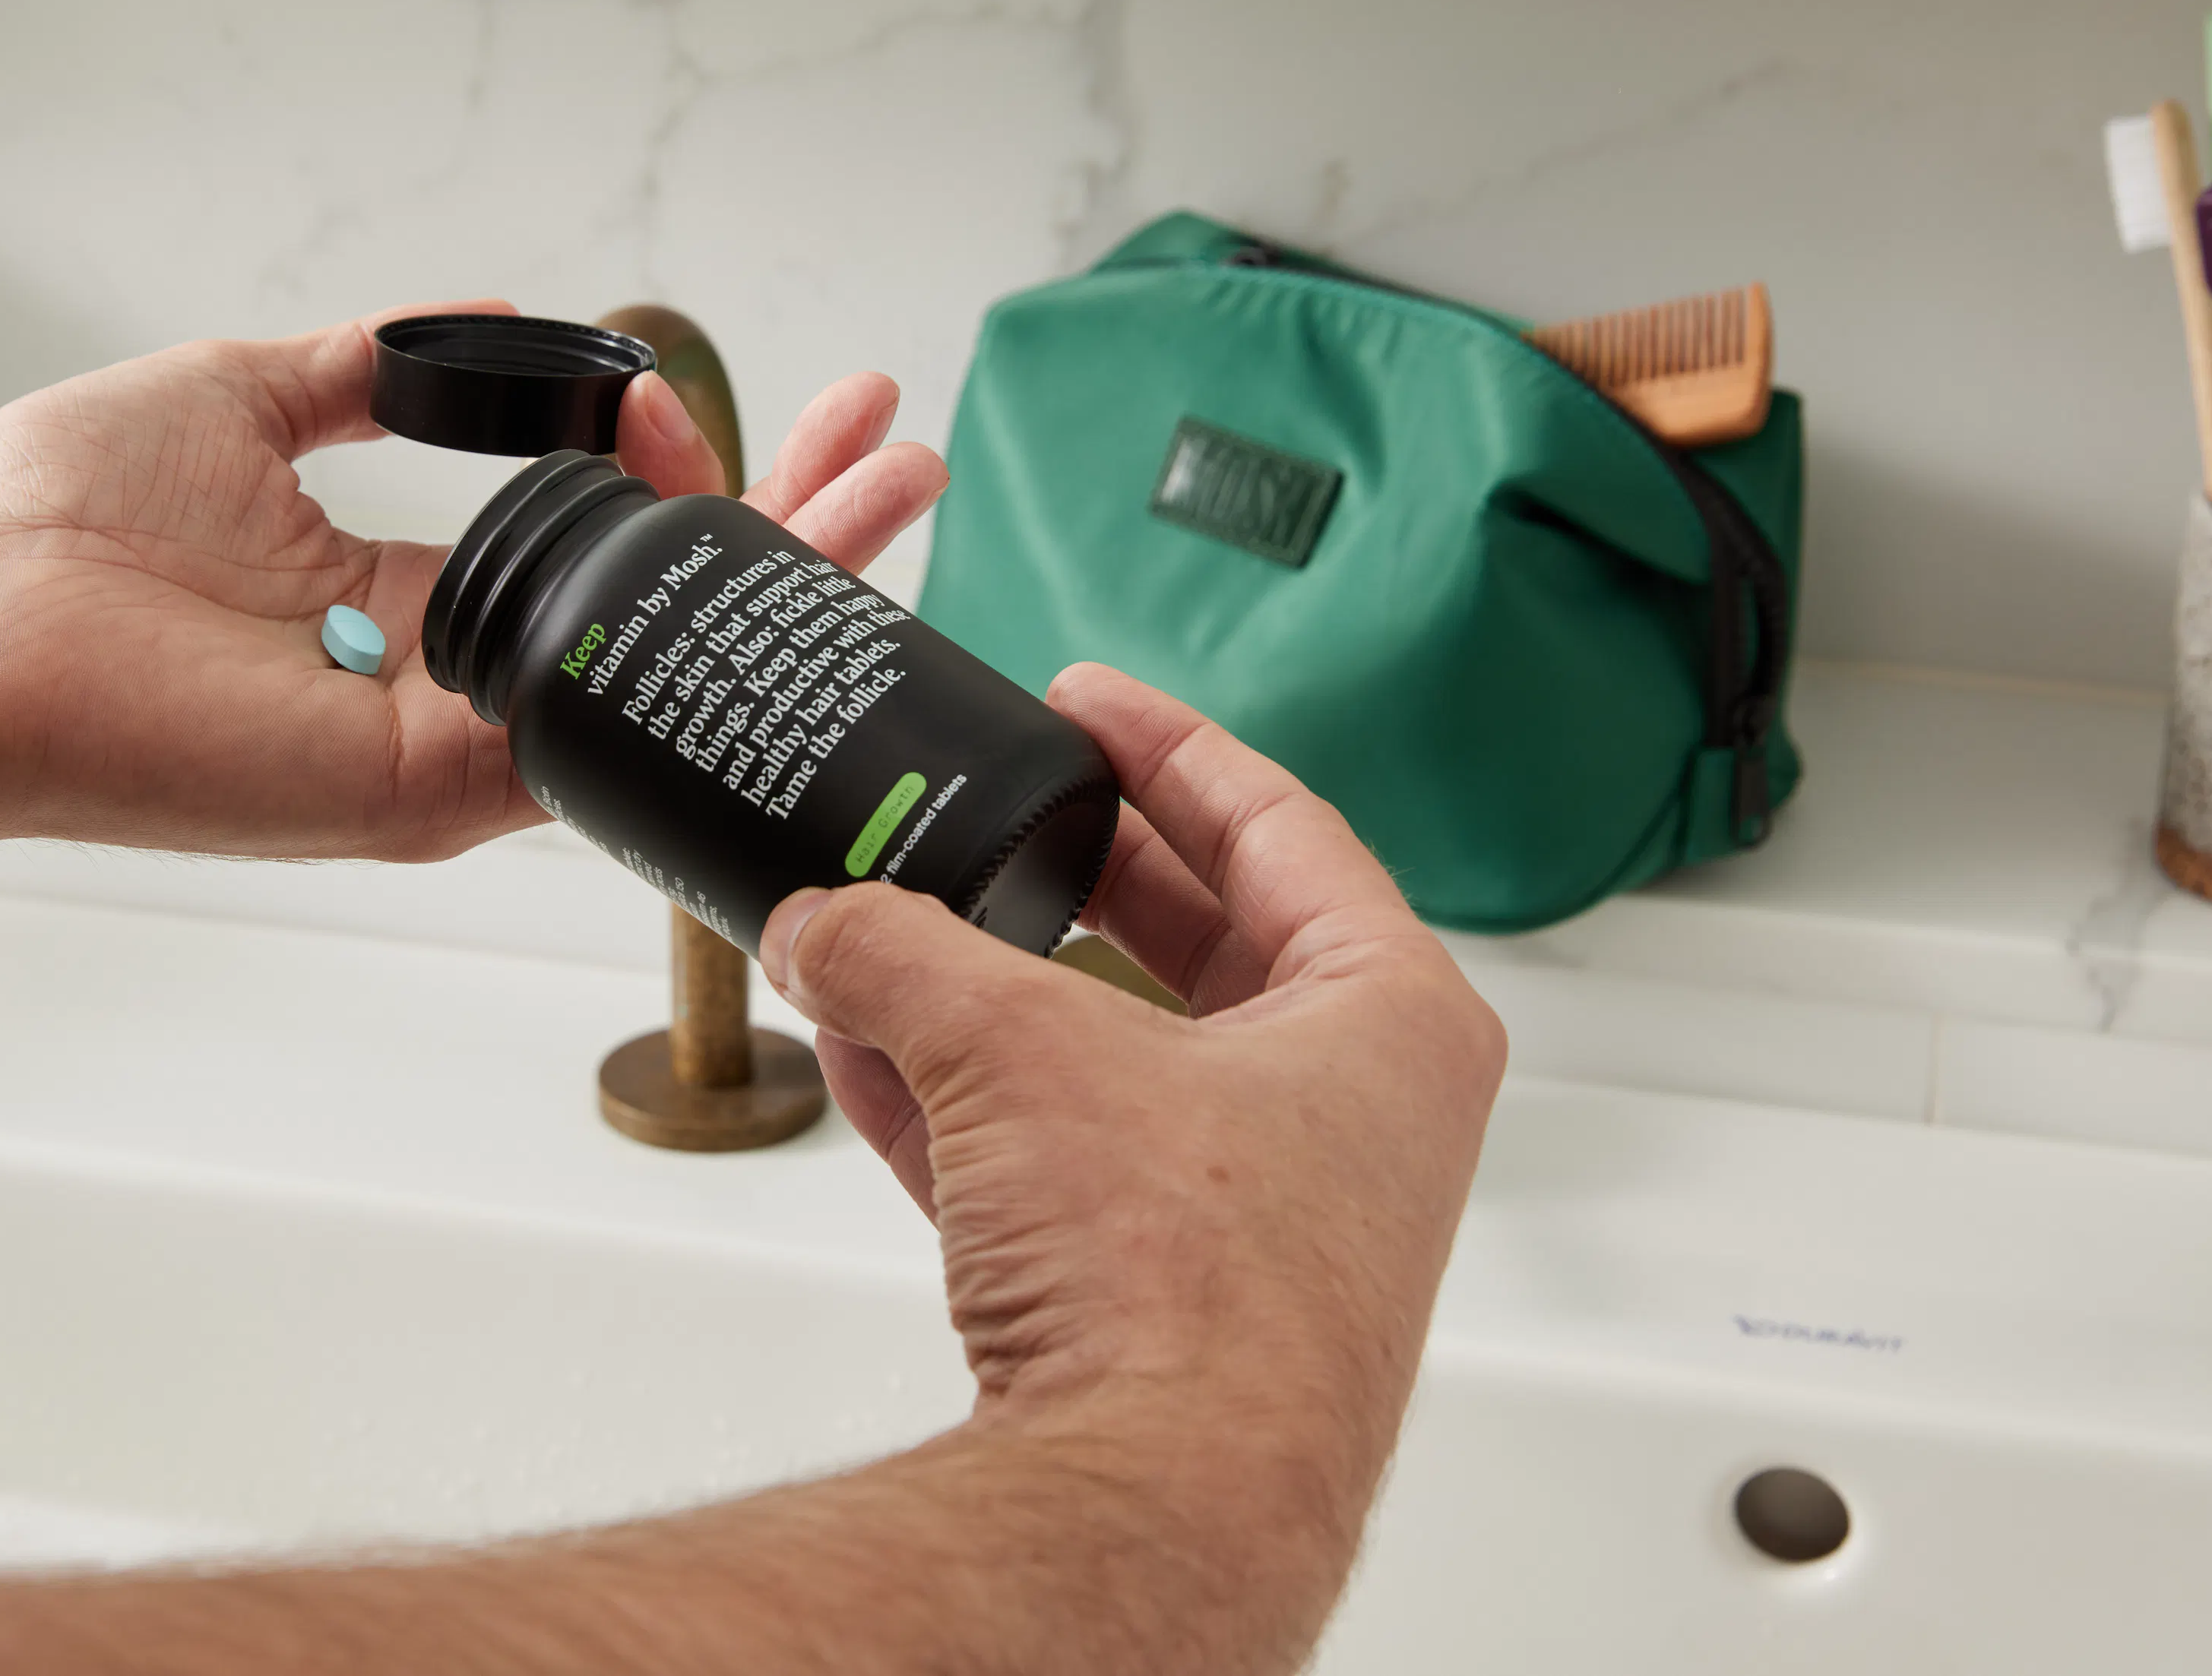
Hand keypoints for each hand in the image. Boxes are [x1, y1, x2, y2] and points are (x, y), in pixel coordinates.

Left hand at [0, 304, 945, 859]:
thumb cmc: (55, 522)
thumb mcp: (242, 396)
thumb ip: (370, 367)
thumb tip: (488, 316)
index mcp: (412, 603)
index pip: (592, 548)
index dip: (677, 467)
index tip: (703, 383)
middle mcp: (450, 685)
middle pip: (662, 614)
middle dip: (791, 526)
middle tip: (895, 447)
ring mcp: (447, 748)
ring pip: (659, 673)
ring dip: (788, 583)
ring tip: (895, 489)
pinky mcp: (425, 789)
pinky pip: (592, 733)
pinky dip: (701, 657)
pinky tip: (794, 572)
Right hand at [758, 665, 1506, 1605]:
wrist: (1154, 1512)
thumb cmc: (1188, 1291)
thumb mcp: (1016, 1051)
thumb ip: (902, 955)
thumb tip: (821, 919)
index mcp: (1390, 1021)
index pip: (1281, 825)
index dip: (1167, 747)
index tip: (1087, 700)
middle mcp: (1349, 1119)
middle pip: (1202, 940)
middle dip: (1074, 871)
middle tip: (1001, 800)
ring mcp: (1263, 1220)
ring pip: (1118, 1062)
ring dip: (995, 997)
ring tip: (895, 925)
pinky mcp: (1169, 1306)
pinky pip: (1062, 1167)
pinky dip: (970, 1111)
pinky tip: (869, 1055)